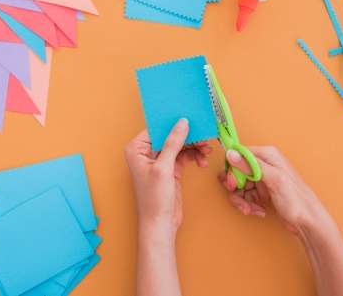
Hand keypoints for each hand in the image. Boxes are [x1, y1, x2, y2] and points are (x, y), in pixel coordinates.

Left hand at [125, 119, 211, 234]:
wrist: (160, 224)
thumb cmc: (154, 199)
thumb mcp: (164, 168)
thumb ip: (173, 143)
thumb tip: (182, 122)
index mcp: (136, 148)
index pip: (157, 128)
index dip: (174, 123)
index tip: (191, 118)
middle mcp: (145, 152)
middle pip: (170, 135)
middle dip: (188, 136)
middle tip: (204, 136)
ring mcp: (159, 160)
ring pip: (180, 145)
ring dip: (194, 146)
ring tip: (206, 150)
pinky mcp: (170, 168)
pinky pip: (184, 155)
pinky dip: (194, 156)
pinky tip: (203, 161)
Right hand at [219, 146, 332, 235]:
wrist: (307, 221)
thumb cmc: (297, 200)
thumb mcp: (274, 180)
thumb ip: (251, 165)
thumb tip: (231, 154)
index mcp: (267, 155)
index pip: (238, 155)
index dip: (232, 170)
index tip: (233, 184)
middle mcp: (264, 164)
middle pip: (236, 172)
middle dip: (235, 189)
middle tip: (241, 200)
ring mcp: (262, 177)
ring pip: (239, 186)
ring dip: (242, 200)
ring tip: (251, 209)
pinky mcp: (261, 190)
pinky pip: (245, 195)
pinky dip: (248, 204)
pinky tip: (258, 210)